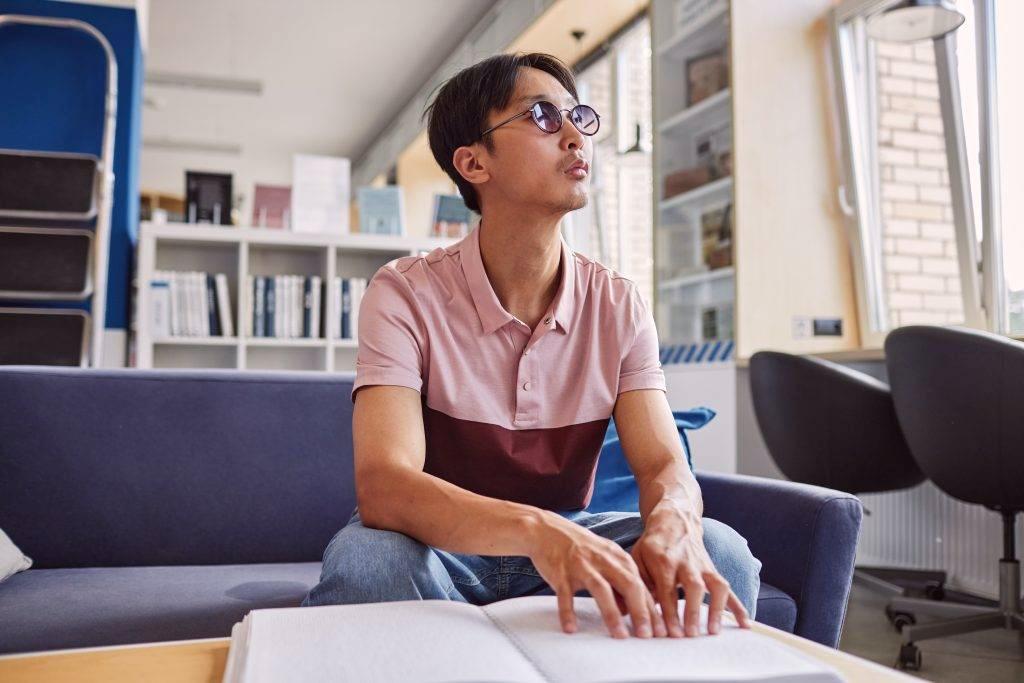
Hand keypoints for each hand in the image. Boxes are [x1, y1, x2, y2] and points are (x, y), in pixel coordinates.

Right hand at [528, 512, 666, 638]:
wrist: (545, 529)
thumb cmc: (579, 549)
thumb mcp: (604, 559)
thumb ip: (619, 581)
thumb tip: (631, 611)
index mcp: (617, 557)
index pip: (640, 585)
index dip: (652, 608)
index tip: (660, 631)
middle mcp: (602, 560)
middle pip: (627, 585)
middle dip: (640, 611)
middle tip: (647, 636)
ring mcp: (581, 565)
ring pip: (601, 589)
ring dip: (612, 613)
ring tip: (620, 635)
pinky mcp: (560, 572)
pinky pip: (565, 594)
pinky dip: (568, 612)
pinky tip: (571, 628)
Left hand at [630, 507, 751, 637]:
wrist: (675, 520)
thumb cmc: (653, 544)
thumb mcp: (638, 556)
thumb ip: (638, 582)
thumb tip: (635, 610)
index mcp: (664, 560)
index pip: (666, 589)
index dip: (668, 611)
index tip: (668, 633)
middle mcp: (686, 562)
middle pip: (693, 586)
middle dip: (692, 611)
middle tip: (689, 635)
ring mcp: (703, 566)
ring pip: (715, 585)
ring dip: (717, 608)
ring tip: (714, 632)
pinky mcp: (713, 570)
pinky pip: (728, 587)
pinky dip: (738, 606)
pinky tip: (744, 624)